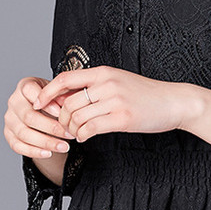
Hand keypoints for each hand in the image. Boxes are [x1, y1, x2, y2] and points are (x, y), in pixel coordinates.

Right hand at [3, 76, 71, 159]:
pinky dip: (34, 151)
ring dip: (46, 142)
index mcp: (24, 86)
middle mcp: (13, 101)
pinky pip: (18, 146)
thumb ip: (61, 96)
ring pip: (24, 133)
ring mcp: (9, 119)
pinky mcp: (8, 134)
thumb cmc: (52, 99)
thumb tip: (66, 104)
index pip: (30, 91)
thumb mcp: (58, 93)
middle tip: (69, 134)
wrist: (43, 111)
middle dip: (51, 127)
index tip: (61, 113)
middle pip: (28, 116)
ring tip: (64, 147)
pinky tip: (49, 153)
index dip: (46, 102)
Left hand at [32, 66, 194, 142]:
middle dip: (61, 119)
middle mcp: (107, 83)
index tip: (37, 103)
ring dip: (72, 130)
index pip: (64, 78)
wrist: (173, 101)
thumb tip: (65, 97)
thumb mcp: (118, 81)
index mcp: (103, 72)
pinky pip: (91, 129)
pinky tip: (85, 137)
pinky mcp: (122, 118)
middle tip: (65, 127)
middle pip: (68, 103)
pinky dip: (83, 136)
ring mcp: (115, 100)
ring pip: (77, 118)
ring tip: (76, 133)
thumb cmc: (145, 94)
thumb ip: (94, 86)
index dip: (47, 92)